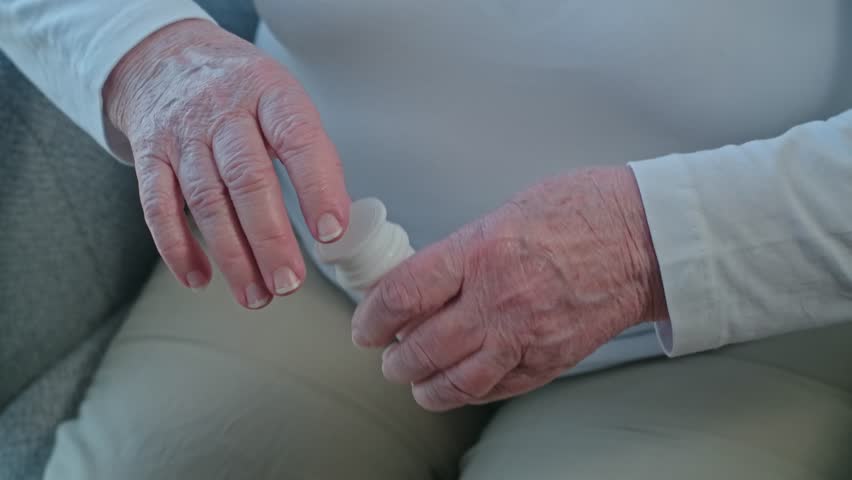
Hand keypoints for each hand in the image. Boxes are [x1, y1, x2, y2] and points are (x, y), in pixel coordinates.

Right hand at [105, 19, 349, 308]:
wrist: (165, 57)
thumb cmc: (240, 90)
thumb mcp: (282, 100)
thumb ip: (309, 154)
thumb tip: (334, 224)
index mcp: (269, 92)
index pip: (297, 138)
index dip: (316, 187)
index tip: (330, 233)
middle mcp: (223, 111)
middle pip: (247, 178)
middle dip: (270, 238)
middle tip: (290, 282)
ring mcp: (182, 134)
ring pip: (206, 201)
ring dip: (232, 255)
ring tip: (257, 295)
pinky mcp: (150, 156)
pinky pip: (158, 207)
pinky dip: (178, 248)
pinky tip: (200, 278)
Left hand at [351, 166, 666, 410]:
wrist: (644, 238)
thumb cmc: (581, 211)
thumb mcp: (506, 211)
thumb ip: (462, 250)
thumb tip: (424, 280)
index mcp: (481, 252)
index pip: (403, 296)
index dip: (373, 318)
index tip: (366, 325)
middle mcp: (498, 299)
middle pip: (422, 348)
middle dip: (394, 360)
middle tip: (387, 355)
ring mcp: (525, 336)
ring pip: (455, 382)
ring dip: (424, 386)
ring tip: (414, 379)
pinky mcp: (549, 360)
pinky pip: (495, 389)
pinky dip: (467, 392)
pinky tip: (457, 384)